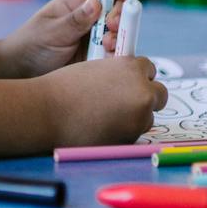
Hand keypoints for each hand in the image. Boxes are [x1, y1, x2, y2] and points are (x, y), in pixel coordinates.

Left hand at [0, 0, 129, 76]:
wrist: (24, 73)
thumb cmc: (32, 45)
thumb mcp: (51, 32)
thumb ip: (74, 20)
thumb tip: (97, 2)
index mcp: (76, 0)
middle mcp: (90, 15)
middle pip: (117, 6)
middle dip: (120, 14)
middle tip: (112, 26)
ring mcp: (97, 35)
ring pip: (120, 30)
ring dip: (120, 36)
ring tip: (107, 46)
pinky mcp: (100, 55)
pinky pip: (117, 52)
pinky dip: (118, 55)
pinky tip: (108, 59)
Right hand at [39, 56, 166, 147]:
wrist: (47, 113)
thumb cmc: (64, 88)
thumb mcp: (95, 69)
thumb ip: (117, 75)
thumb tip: (130, 83)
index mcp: (131, 69)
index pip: (149, 68)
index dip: (138, 75)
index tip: (127, 81)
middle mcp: (142, 92)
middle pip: (159, 94)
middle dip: (146, 96)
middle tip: (125, 100)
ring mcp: (139, 118)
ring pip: (147, 115)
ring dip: (135, 115)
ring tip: (106, 115)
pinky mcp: (131, 139)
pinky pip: (135, 132)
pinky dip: (124, 130)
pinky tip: (102, 126)